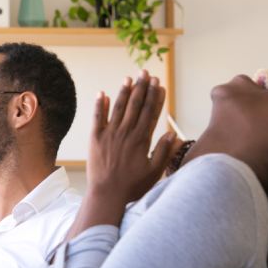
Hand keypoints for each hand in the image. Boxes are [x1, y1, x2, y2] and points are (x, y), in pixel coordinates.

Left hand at [69, 71, 177, 238]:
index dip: (155, 97)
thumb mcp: (154, 172)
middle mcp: (126, 132)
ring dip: (124, 92)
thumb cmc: (132, 186)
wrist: (106, 194)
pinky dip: (99, 105)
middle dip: (142, 88)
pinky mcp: (95, 138)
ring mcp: (109, 134)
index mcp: (141, 139)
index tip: (159, 84)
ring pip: (118, 107)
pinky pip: (97, 117)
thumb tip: (172, 134)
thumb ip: (163, 152)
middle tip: (146, 73)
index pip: (151, 112)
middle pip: (136, 105)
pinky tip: (101, 93)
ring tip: (129, 78)